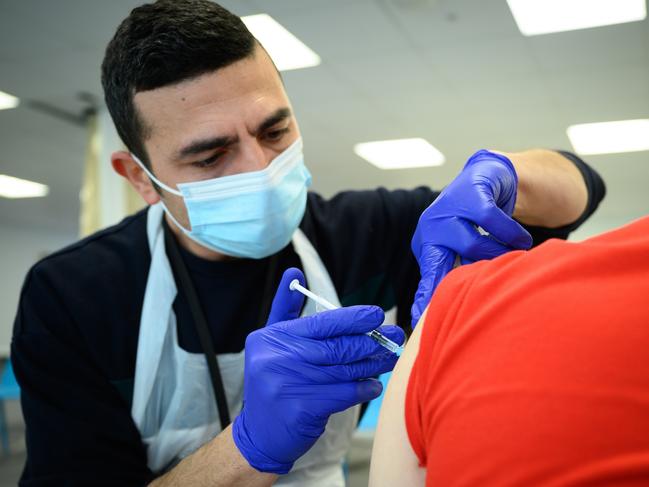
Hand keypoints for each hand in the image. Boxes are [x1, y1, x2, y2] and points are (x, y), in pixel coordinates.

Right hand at [233, 267, 404, 473]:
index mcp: (272, 337)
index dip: (352, 318)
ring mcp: (288, 384)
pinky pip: (344, 393)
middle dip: (370, 340)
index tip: (375, 314)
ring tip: (389, 358)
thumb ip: (286, 310)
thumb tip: (293, 273)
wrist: (259, 434)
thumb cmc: (274, 382)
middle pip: (336, 346)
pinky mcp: (302, 409)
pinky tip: (374, 385)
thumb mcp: (271, 343)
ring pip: (344, 370)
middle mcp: (277, 358)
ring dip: (372, 364)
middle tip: (393, 336)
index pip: (321, 323)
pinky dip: (363, 388)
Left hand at [410, 150, 532, 326]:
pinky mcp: (469, 193)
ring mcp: (448, 209)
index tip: (419, 319)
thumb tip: (459, 311)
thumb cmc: (474, 221)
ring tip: (513, 253)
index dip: (425, 298)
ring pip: (474, 245)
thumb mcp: (462, 248)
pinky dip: (511, 233)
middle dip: (461, 282)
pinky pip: (493, 222)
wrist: (488, 176)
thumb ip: (459, 273)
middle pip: (444, 264)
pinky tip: (520, 238)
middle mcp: (431, 228)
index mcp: (427, 245)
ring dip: (500, 253)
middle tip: (486, 288)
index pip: (426, 277)